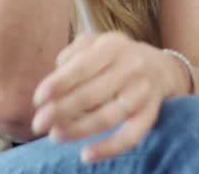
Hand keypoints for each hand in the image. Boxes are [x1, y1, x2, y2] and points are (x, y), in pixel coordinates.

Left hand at [28, 31, 184, 162]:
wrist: (160, 67)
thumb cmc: (114, 56)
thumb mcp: (95, 43)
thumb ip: (72, 54)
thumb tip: (54, 81)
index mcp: (112, 46)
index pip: (81, 67)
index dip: (59, 84)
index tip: (38, 99)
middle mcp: (131, 67)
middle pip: (92, 94)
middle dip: (62, 110)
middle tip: (38, 124)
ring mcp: (142, 92)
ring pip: (109, 116)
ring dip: (79, 129)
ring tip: (55, 136)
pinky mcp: (151, 114)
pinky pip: (131, 136)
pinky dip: (109, 149)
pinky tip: (86, 155)